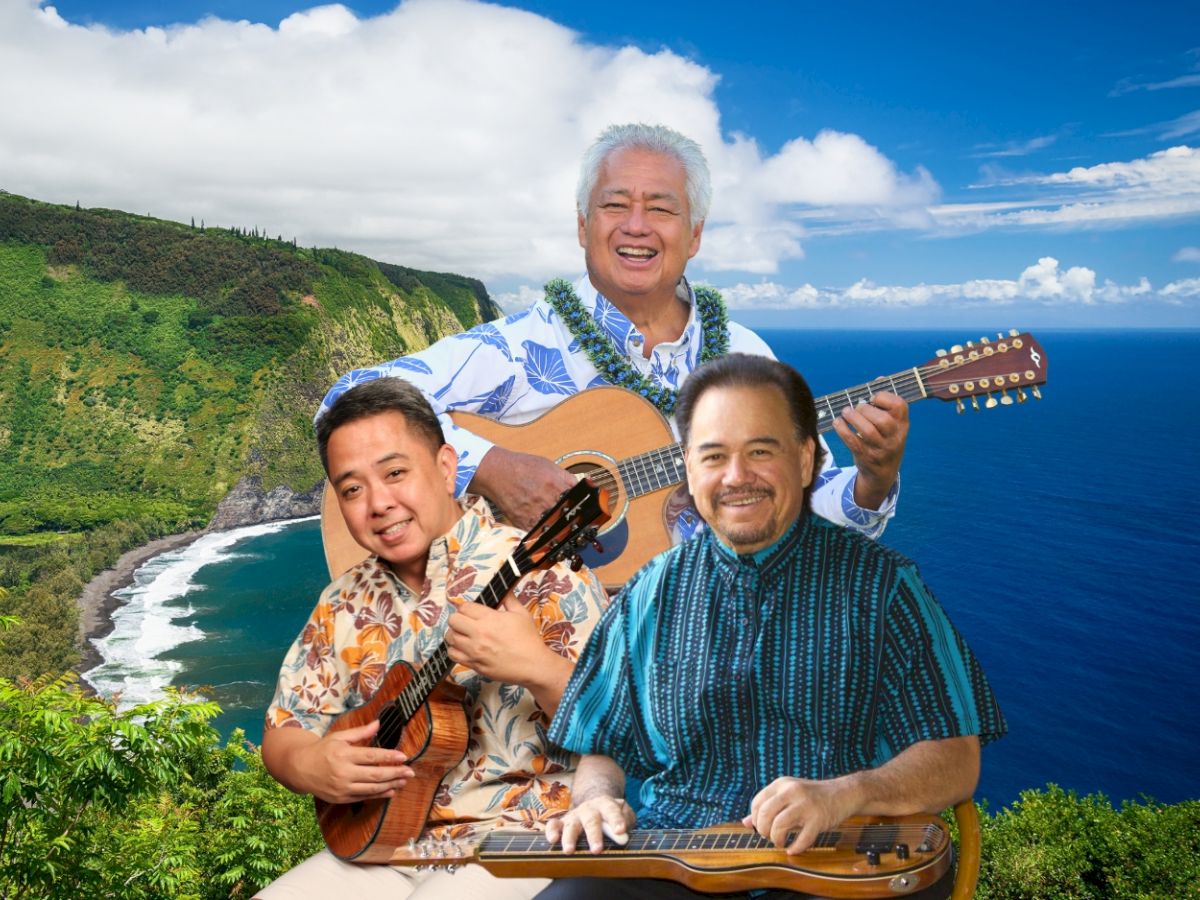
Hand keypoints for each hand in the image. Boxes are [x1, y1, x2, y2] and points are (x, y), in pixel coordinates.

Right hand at [296, 720, 414, 803]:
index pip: (372, 756)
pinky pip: (364, 797)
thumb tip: (378, 723)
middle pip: (375, 775)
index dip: (389, 757)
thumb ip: (360, 732)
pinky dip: (378, 795)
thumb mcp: (339, 737)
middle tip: (410, 771)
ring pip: (371, 788)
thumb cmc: (321, 749)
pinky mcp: (341, 798)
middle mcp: (343, 773)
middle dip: (395, 773)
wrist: (300, 768)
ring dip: (390, 785)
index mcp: (344, 755)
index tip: (404, 756)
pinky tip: (390, 791)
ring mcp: (342, 788)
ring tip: (404, 781)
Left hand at [445, 597, 555, 684]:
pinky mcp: (474, 664)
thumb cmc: (528, 639)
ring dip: (454, 634)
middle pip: (453, 620)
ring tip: (463, 634)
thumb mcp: (522, 614)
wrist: (533, 664)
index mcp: (489, 618)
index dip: (466, 607)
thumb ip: (509, 599)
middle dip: (458, 618)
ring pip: (450, 638)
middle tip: (465, 621)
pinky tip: (463, 648)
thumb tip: (504, 589)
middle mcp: (478, 634)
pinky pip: (453, 655)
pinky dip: (454, 650)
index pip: (464, 607)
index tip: (471, 611)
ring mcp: (475, 650)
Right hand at [470, 446, 577, 529]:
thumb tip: (584, 487)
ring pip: (555, 529)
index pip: (579, 502)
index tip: (589, 515)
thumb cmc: (523, 466)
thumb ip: (567, 478)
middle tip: (580, 528)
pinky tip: (548, 535)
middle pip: (569, 518)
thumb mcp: (549, 466)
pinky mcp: (523, 522)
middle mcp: (548, 500)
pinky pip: (539, 534)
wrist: (497, 472)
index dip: (586, 510)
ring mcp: (535, 512)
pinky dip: (545, 536)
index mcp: (557, 485)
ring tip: (566, 535)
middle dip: (575, 523)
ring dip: (561, 532)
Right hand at [545, 796, 635, 853]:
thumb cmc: (611, 814)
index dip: (616, 820)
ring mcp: (574, 815)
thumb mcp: (623, 812)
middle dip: (593, 836)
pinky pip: (553, 825)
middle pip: (591, 821)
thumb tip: (623, 831)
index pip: (612, 811)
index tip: (620, 830)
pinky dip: (551, 832)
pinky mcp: (562, 822)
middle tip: (597, 850)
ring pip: (571, 825)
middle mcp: (588, 809)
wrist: (594, 804)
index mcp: (605, 805)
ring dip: (569, 838)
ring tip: (569, 850)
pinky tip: (552, 841)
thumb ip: (627, 819)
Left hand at [743, 776, 857, 854]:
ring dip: (776, 839)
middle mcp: (792, 791)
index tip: (762, 827)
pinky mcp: (819, 819)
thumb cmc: (811, 797)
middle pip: (765, 814)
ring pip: (779, 825)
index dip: (755, 819)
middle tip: (770, 837)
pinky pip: (802, 839)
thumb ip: (767, 807)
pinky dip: (795, 848)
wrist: (843, 793)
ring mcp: (806, 805)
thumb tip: (745, 823)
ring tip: (780, 842)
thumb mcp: (787, 796)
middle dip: (763, 831)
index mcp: (781, 784)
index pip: (757, 803)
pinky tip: (793, 849)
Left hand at [832, 391, 908, 509]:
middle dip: (865, 409)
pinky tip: (838, 422)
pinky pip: (852, 442)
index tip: (873, 397)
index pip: (900, 406)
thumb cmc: (885, 439)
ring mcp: (881, 449)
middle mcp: (895, 437)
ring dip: (853, 418)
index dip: (884, 397)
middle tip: (856, 407)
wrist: (883, 473)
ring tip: (846, 412)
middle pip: (882, 420)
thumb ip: (886, 403)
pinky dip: (842, 430)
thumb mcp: (892, 424)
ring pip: (867, 431)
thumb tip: (880, 378)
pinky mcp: (866, 457)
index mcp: (903, 425)